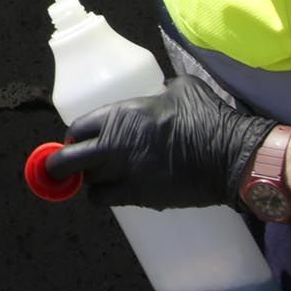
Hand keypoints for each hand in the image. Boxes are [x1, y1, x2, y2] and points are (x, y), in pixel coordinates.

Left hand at [43, 76, 277, 210]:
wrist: (229, 157)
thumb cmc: (209, 119)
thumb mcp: (182, 90)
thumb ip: (163, 91)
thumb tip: (164, 90)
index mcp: (122, 114)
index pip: (78, 127)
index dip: (74, 136)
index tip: (76, 141)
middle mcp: (115, 143)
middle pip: (69, 159)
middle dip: (61, 165)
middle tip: (64, 169)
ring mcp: (125, 172)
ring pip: (87, 182)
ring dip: (88, 181)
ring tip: (97, 180)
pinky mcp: (139, 196)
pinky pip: (105, 200)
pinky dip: (103, 198)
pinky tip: (113, 194)